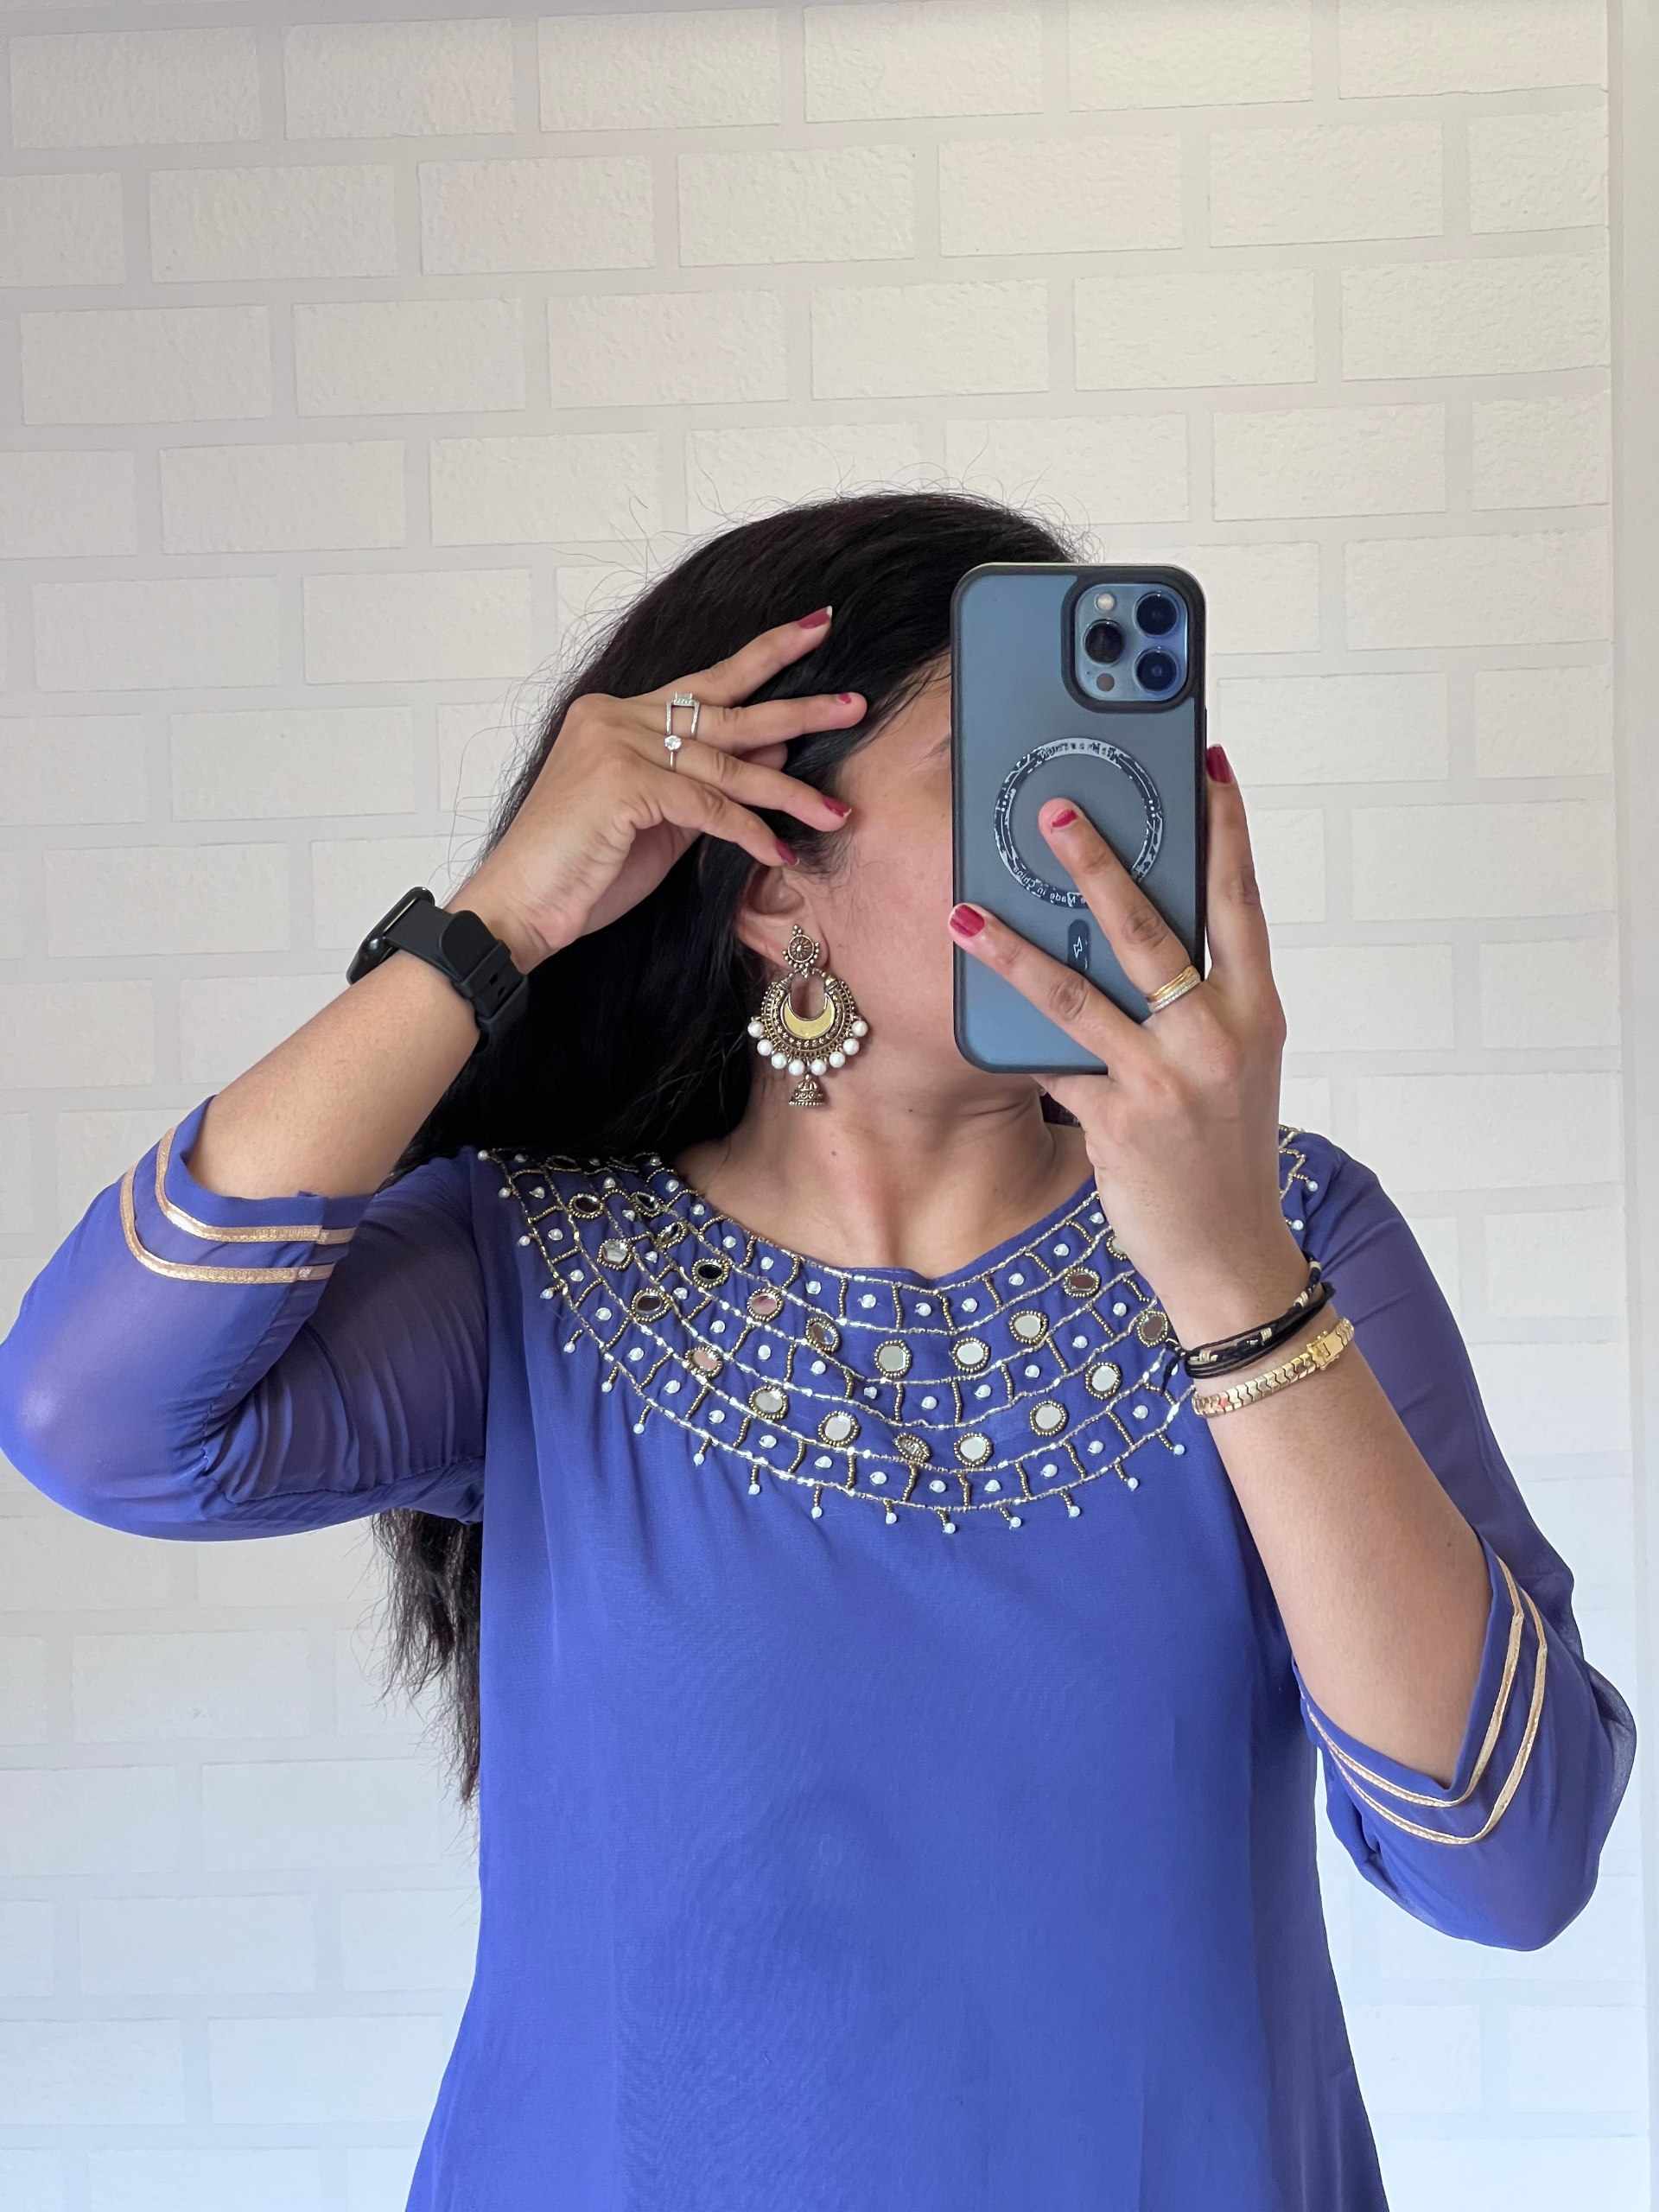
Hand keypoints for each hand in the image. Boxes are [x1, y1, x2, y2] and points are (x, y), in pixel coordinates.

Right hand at [460, 607, 863, 965]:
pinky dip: (749, 832)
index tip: (815, 630)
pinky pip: (709, 806)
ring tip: (837, 808)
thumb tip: (772, 747)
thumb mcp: (663, 820)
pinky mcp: (623, 783)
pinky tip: (781, 852)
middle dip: (798, 707)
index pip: (706, 682)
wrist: (518, 909)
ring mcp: (617, 744)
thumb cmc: (583, 870)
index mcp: (618, 714)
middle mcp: (616, 716)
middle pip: (727, 708)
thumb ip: (710, 782)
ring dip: (788, 792)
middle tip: (856, 704)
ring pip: (726, 765)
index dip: (764, 656)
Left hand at [945, 748, 1305, 1339]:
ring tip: (965, 909)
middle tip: (1053, 807)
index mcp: (1255, 1009)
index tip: (1208, 763)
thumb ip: (1198, 1001)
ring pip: (1080, 992)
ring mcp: (1168, 1079)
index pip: (1242, 900)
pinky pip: (1053, 1063)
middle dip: (1097, 861)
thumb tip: (1136, 931)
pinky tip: (969, 1003)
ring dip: (1015, 947)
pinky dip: (1011, 1034)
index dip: (1227, 829)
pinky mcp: (1120, 1122)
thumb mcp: (1233, 1064)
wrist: (1232, 1254)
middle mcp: (1217, 1035)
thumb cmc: (1225, 1150)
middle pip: (1151, 928)